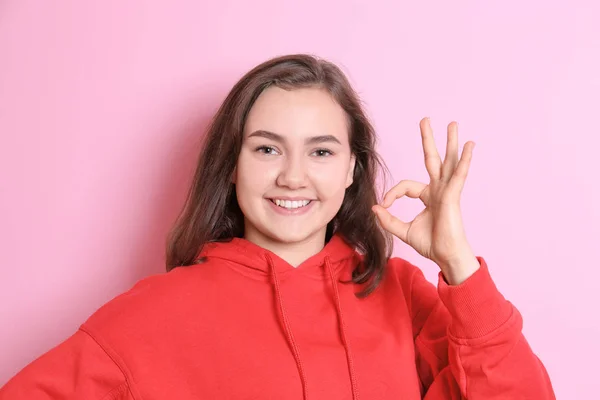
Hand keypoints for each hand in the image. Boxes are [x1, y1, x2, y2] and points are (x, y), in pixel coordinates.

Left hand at [372, 117, 479, 284]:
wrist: (446, 256)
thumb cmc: (431, 244)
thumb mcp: (403, 231)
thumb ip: (388, 220)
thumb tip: (375, 208)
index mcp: (428, 196)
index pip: (405, 186)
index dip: (392, 193)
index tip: (384, 205)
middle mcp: (438, 190)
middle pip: (432, 159)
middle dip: (428, 140)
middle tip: (425, 120)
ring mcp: (447, 191)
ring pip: (448, 161)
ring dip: (450, 142)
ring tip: (452, 123)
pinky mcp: (453, 196)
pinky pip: (459, 174)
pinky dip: (465, 160)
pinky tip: (469, 145)